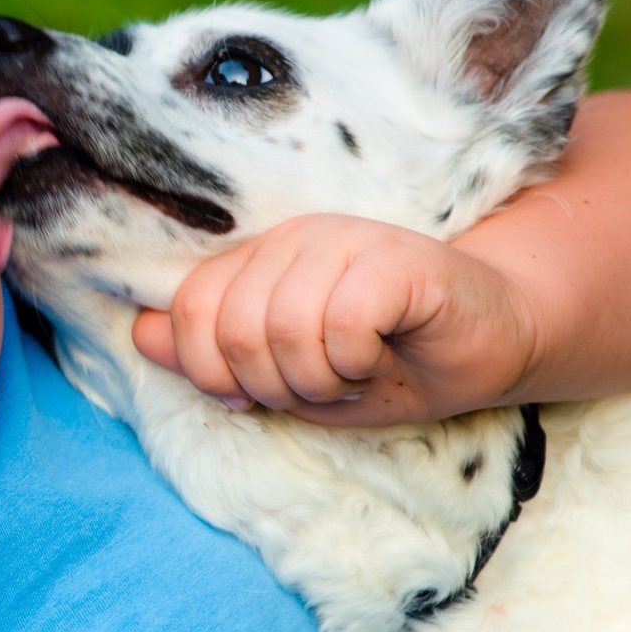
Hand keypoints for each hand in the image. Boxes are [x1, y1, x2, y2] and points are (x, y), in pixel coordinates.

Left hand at [132, 214, 539, 426]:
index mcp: (261, 257)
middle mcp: (296, 237)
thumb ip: (213, 354)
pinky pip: (341, 323)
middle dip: (274, 386)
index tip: (258, 394)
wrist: (489, 343)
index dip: (213, 372)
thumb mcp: (286, 373)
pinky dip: (356, 362)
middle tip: (322, 386)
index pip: (191, 308)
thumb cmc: (388, 360)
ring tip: (352, 374)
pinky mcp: (396, 257)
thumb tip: (141, 334)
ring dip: (320, 380)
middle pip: (234, 329)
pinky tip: (380, 357)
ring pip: (284, 329)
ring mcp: (345, 240)